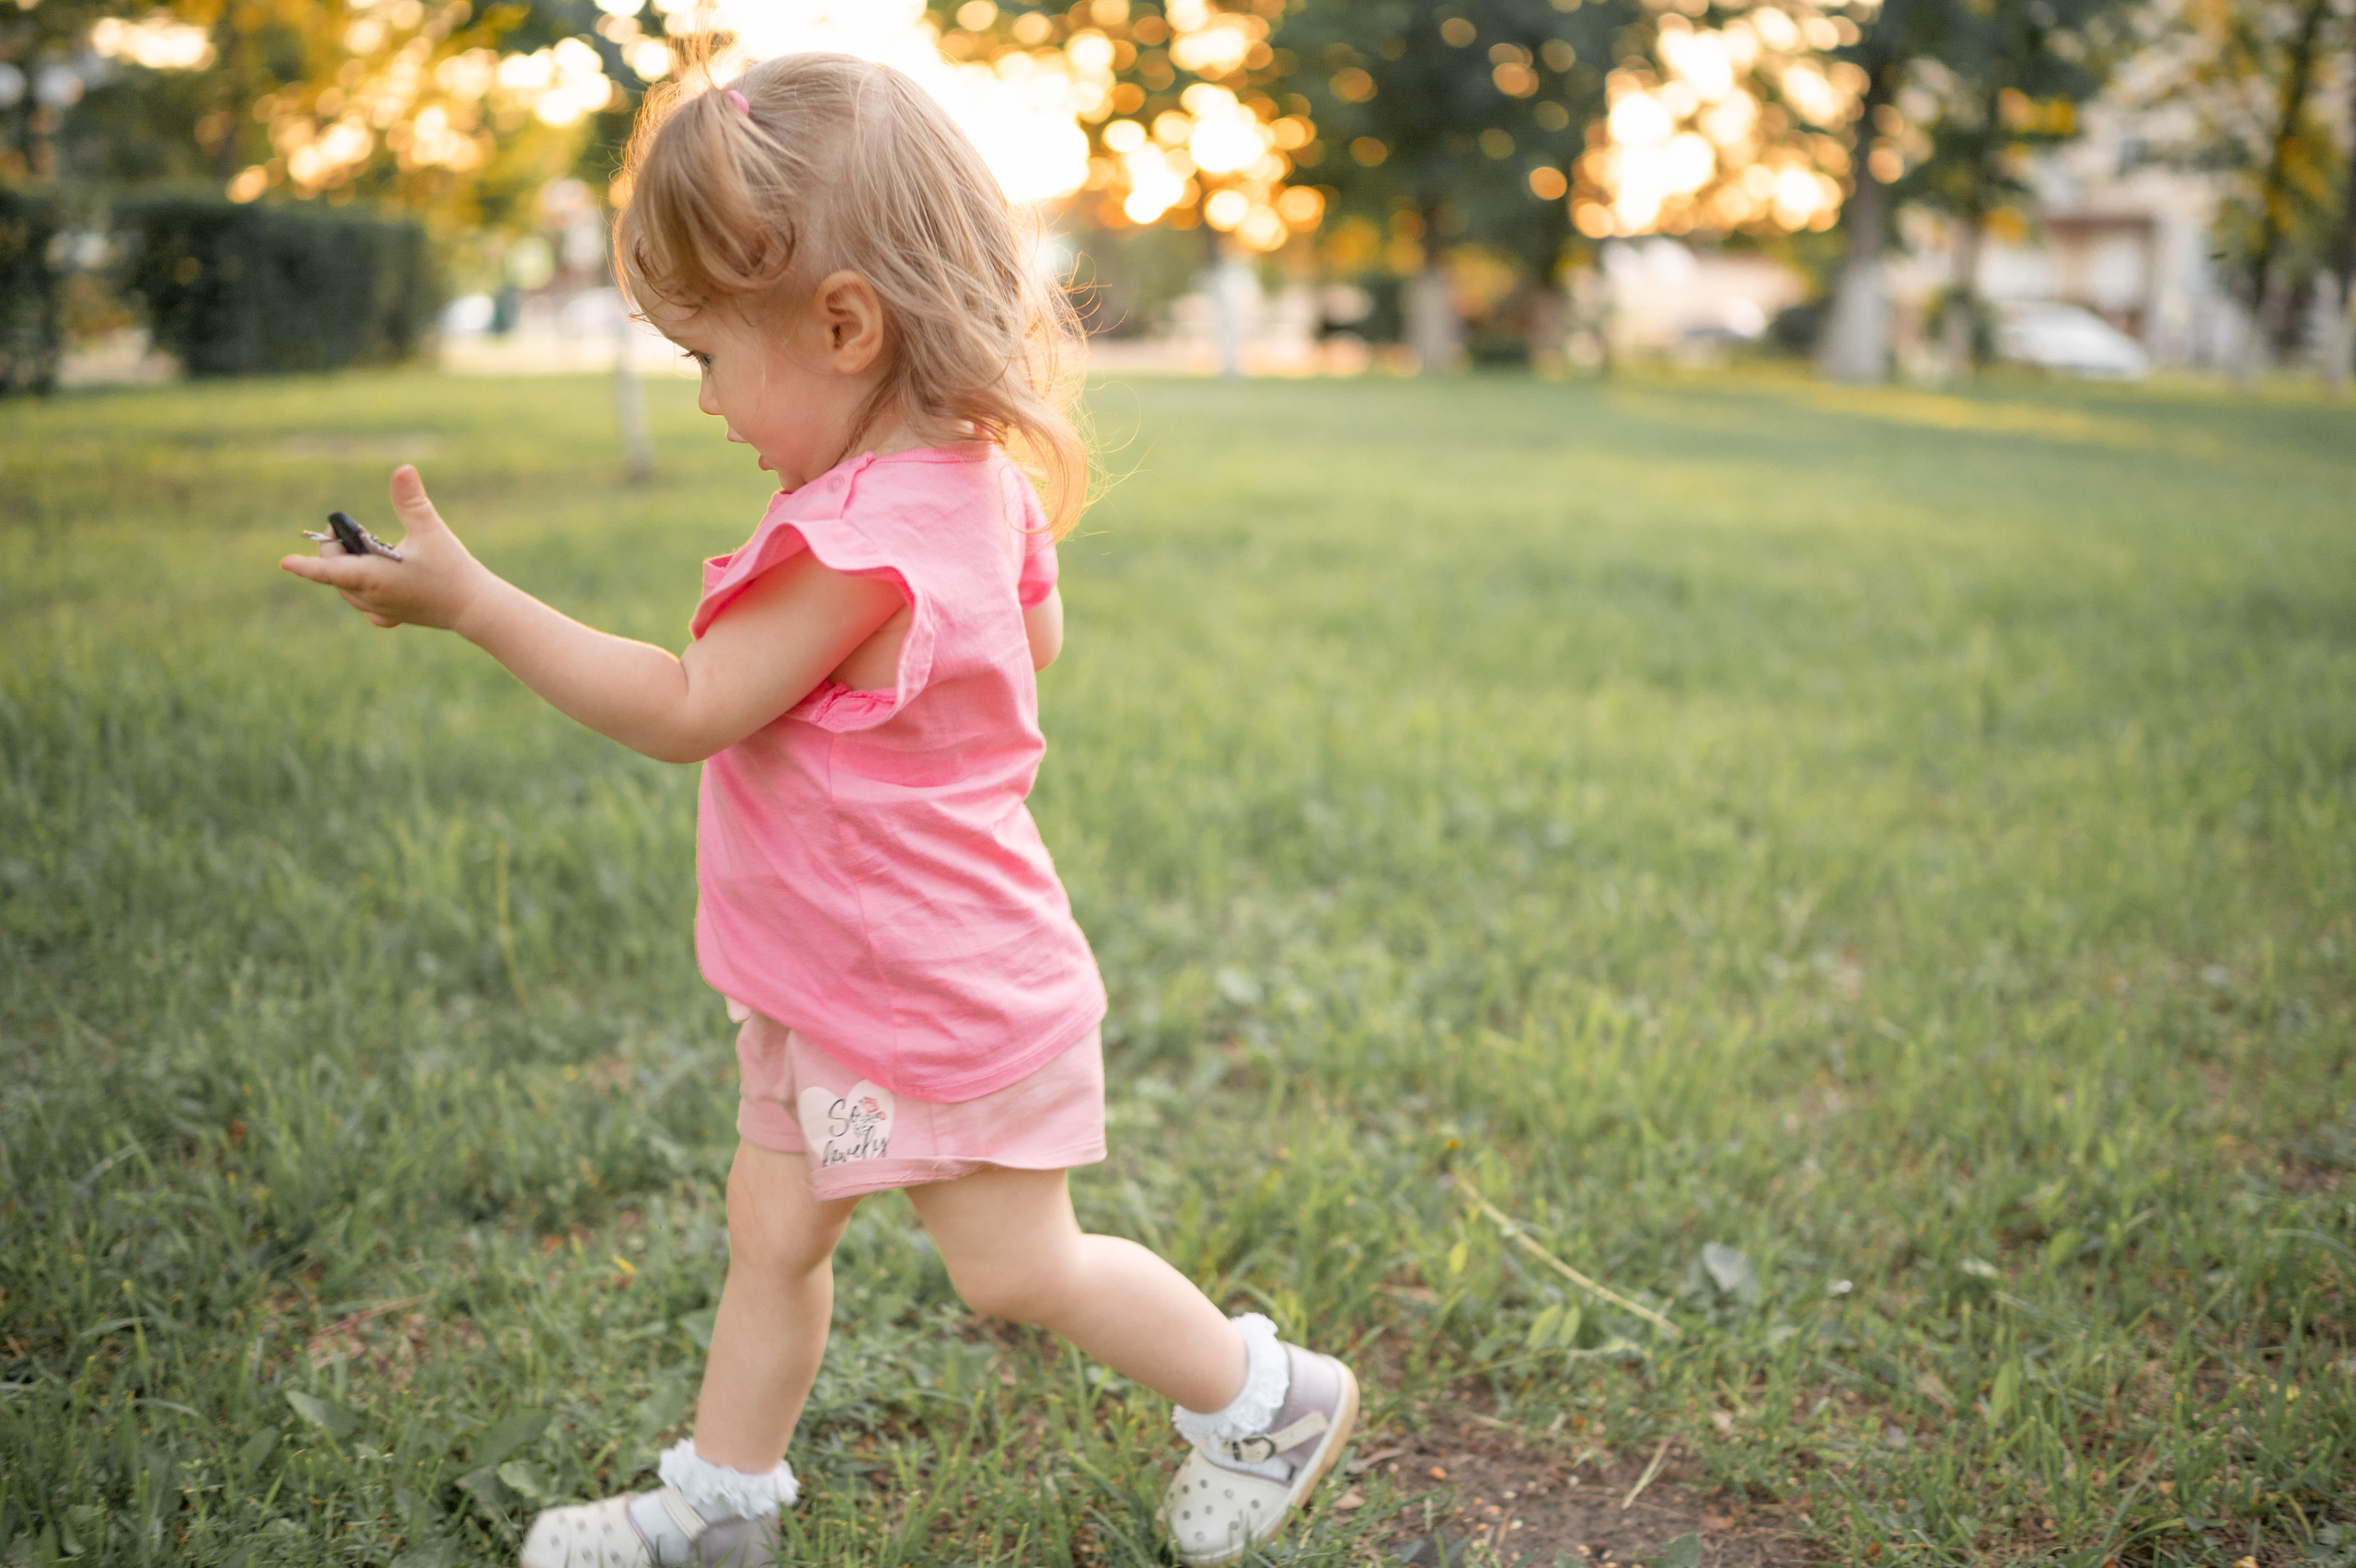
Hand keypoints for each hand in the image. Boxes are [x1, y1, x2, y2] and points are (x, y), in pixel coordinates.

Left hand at [278, 465, 491, 630]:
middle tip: (354, 529)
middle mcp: (371, 597)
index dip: (305, 565)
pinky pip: (364, 606)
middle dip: (337, 548)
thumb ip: (411, 500)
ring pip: (346, 589)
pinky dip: (361, 592)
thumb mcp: (431, 531)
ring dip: (347, 568)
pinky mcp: (393, 616)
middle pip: (335, 572)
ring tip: (367, 550)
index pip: (328, 570)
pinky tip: (373, 586)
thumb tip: (402, 469)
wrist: (477, 608)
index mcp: (373, 577)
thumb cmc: (454, 570)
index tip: (284, 562)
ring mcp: (381, 610)